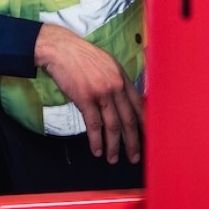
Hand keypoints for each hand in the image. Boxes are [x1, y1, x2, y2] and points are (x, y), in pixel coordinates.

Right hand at [34, 23, 144, 164]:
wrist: (60, 49)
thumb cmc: (82, 56)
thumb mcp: (107, 64)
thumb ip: (117, 81)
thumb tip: (124, 101)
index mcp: (122, 77)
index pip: (139, 105)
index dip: (144, 124)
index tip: (148, 138)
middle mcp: (115, 86)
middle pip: (129, 119)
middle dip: (133, 142)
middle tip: (134, 157)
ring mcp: (101, 93)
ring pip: (112, 125)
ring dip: (113, 146)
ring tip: (113, 159)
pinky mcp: (85, 98)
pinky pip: (94, 124)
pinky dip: (96, 140)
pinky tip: (96, 150)